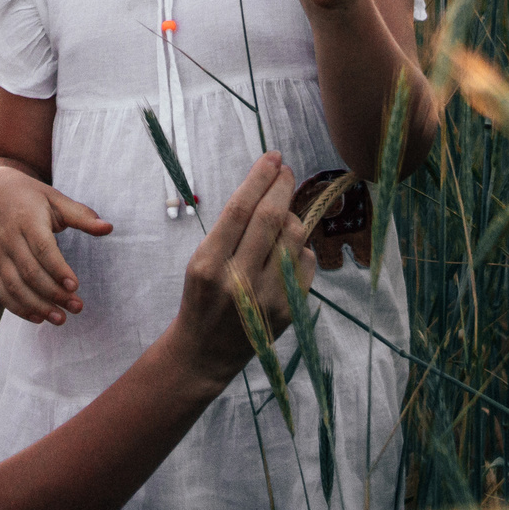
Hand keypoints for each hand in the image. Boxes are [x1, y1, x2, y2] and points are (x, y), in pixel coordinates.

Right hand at [0, 161, 113, 325]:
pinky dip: (18, 308)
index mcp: (27, 219)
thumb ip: (81, 215)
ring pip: (14, 286)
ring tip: (61, 319)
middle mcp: (8, 238)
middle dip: (53, 293)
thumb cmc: (31, 198)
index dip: (58, 269)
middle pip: (29, 271)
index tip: (75, 286)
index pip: (42, 248)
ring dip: (37, 306)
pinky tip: (38, 318)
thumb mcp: (55, 199)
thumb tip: (109, 228)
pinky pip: (1, 292)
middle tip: (77, 307)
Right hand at [172, 154, 315, 380]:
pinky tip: (285, 252)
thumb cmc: (202, 298)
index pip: (240, 209)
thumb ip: (232, 230)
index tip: (272, 158)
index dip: (259, 178)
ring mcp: (268, 298)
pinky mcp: (289, 310)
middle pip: (271, 218)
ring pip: (295, 237)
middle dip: (282, 186)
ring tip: (280, 217)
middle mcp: (240, 281)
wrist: (205, 352)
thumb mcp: (201, 262)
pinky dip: (300, 248)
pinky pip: (306, 262)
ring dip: (291, 217)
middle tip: (285, 169)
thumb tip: (269, 189)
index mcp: (209, 265)